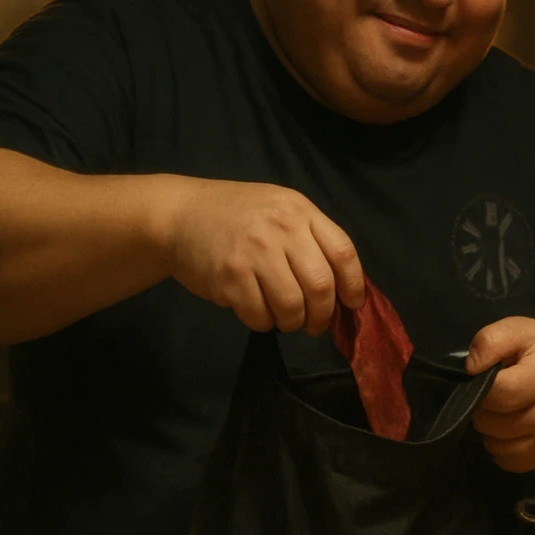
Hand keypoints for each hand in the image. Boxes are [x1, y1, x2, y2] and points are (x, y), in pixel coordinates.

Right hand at [162, 177, 364, 333]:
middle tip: (316, 324)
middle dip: (323, 314)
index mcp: (300, 211)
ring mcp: (254, 252)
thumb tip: (343, 286)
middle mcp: (281, 229)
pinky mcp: (229, 276)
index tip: (352, 304)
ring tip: (287, 320)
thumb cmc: (238, 215)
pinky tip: (258, 313)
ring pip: (292, 305)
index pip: (343, 252)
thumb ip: (311, 238)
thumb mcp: (280, 210)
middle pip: (320, 285)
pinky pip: (259, 315)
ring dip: (293, 322)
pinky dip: (263, 323)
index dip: (354, 285)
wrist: (180, 214)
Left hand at [466, 317, 534, 472]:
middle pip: (492, 422)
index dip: (482, 385)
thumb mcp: (523, 330)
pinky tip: (508, 428)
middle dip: (482, 407)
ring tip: (502, 409)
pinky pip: (507, 461)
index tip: (488, 376)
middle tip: (494, 392)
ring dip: (489, 429)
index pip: (498, 394)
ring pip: (495, 445)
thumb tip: (469, 368)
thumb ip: (491, 340)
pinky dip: (499, 446)